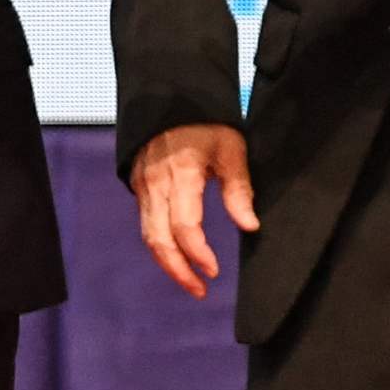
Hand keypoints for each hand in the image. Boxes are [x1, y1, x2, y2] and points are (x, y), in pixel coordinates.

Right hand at [131, 121, 258, 298]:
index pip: (184, 225)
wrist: (168, 99)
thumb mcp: (231, 150)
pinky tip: (178, 256)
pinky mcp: (140, 188)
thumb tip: (250, 226)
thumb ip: (238, 190)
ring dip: (167, 262)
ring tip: (190, 281)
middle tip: (199, 290)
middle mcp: (156, 185)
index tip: (214, 270)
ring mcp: (143, 187)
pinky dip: (160, 245)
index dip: (198, 253)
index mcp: (181, 175)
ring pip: (148, 235)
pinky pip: (146, 223)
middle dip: (177, 270)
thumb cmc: (206, 123)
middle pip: (158, 238)